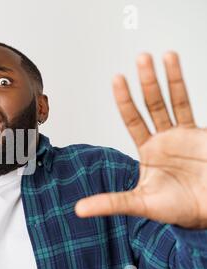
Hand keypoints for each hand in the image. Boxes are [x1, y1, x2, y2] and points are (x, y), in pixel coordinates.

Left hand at [75, 52, 206, 228]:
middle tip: (141, 58)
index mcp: (148, 151)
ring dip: (170, 78)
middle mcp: (163, 139)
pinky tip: (182, 71)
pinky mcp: (201, 135)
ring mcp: (184, 135)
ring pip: (175, 101)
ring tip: (164, 55)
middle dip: (147, 82)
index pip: (133, 119)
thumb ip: (111, 202)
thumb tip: (78, 209)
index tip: (117, 78)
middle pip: (152, 104)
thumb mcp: (140, 204)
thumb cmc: (178, 210)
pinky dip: (188, 90)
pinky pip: (192, 108)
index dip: (125, 99)